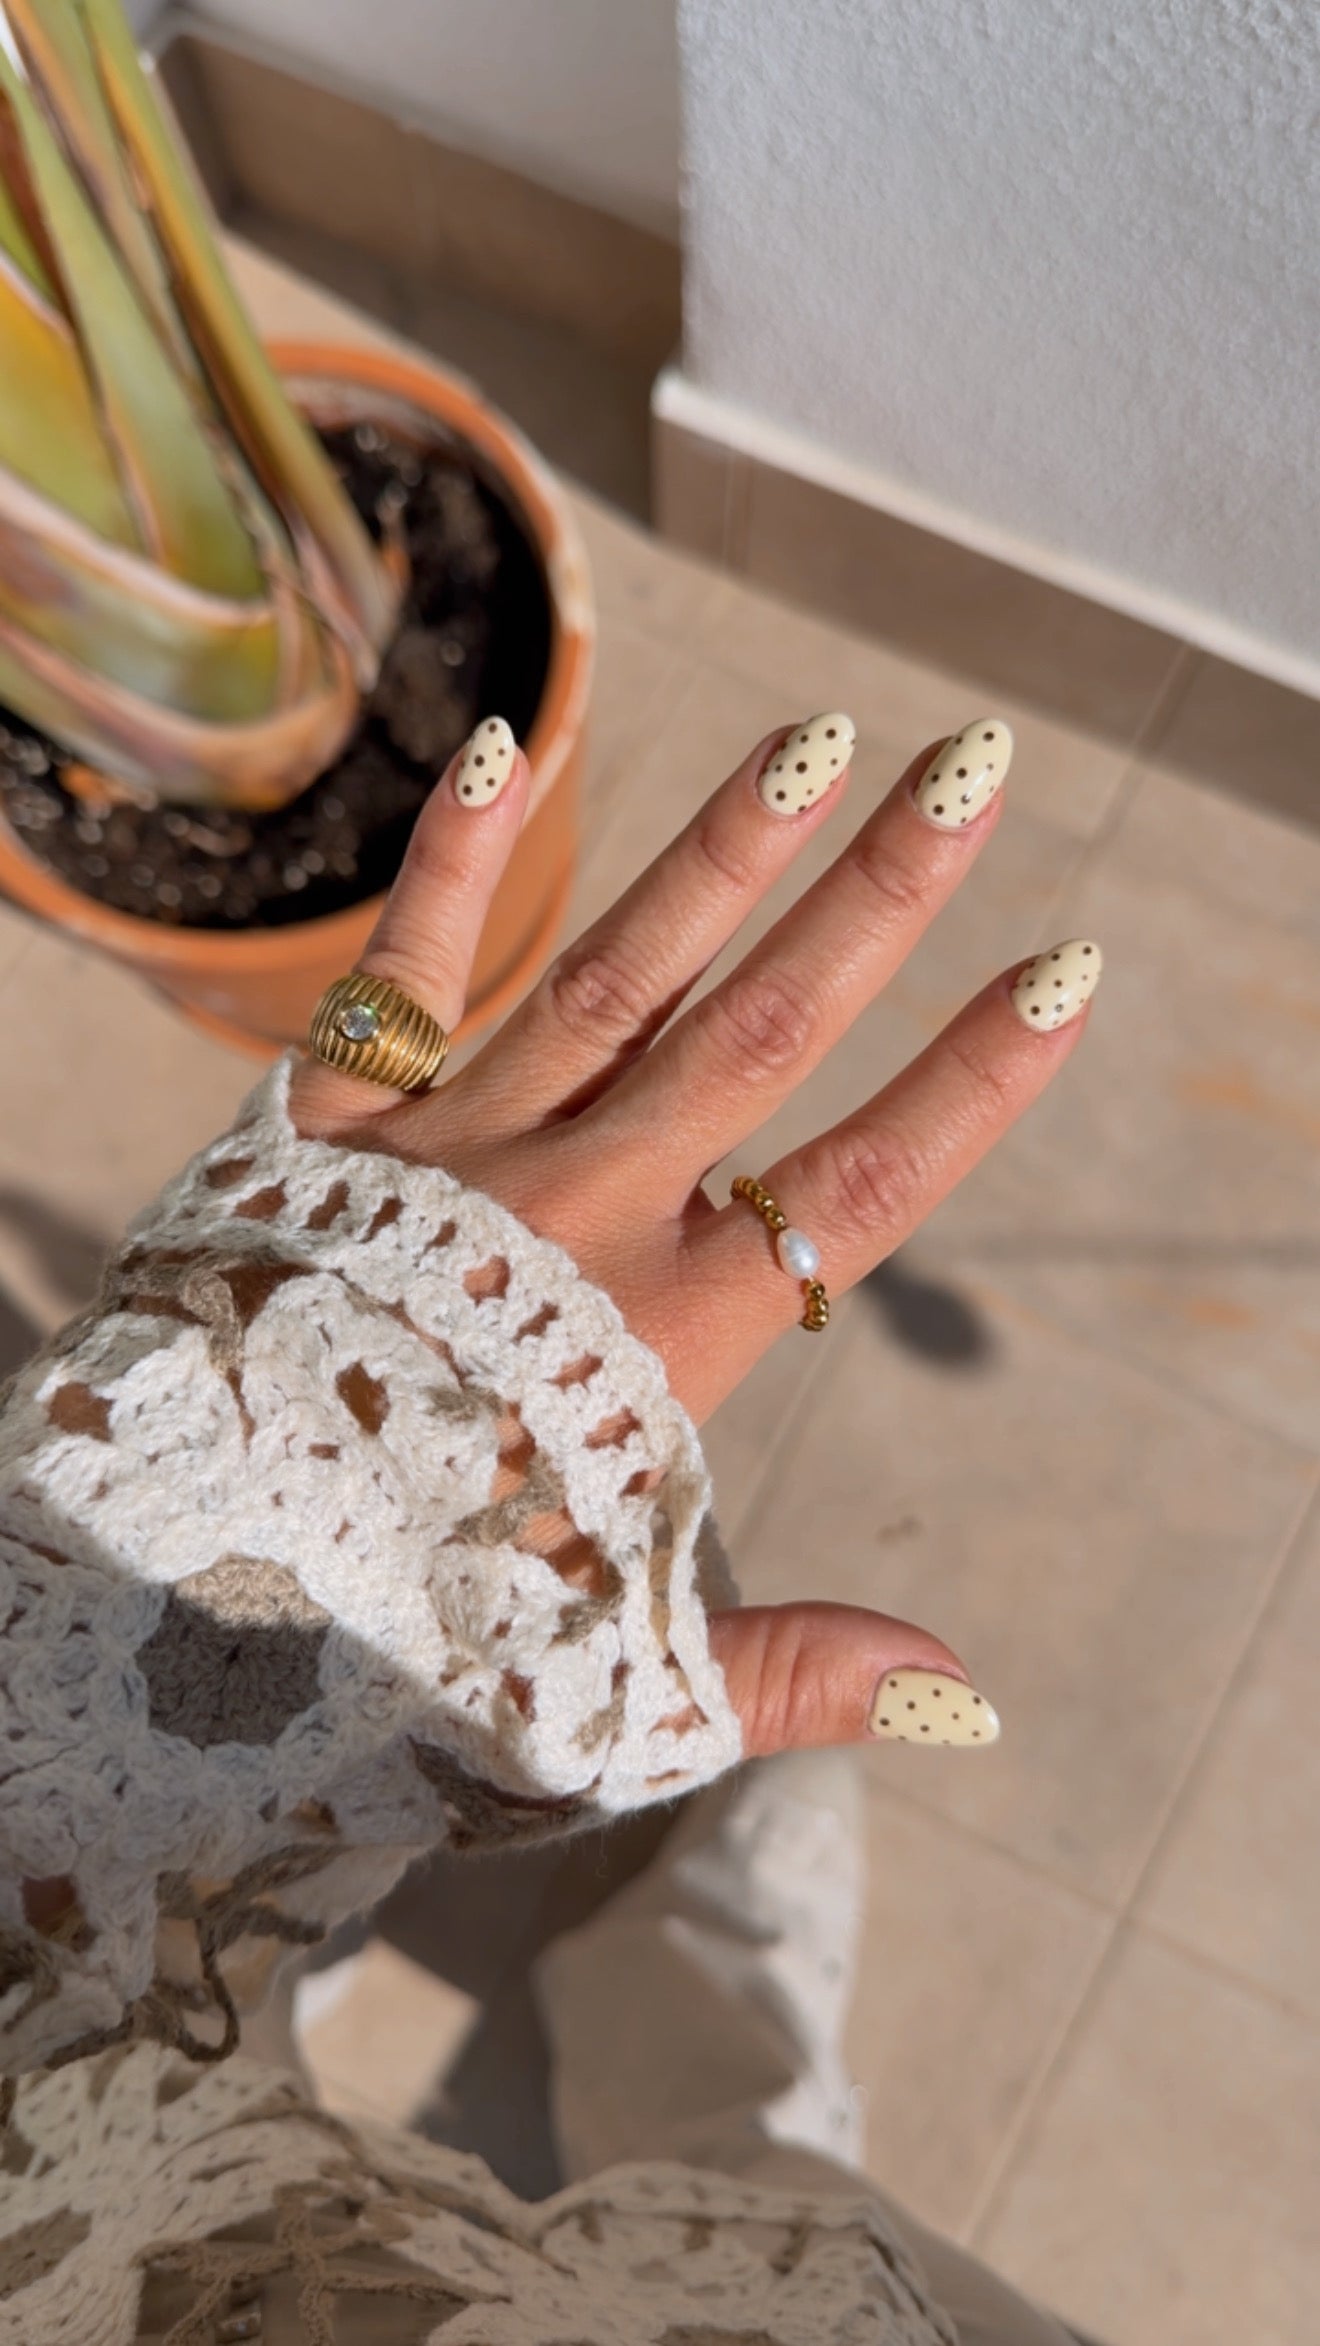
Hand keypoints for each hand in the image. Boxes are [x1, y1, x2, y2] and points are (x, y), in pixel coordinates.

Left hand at [291, 711, 1098, 1758]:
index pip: (855, 1190)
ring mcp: (447, 1157)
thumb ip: (784, 1666)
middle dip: (878, 897)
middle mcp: (566, 1219)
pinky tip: (510, 747)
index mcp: (653, 1346)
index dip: (969, 1081)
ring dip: (724, 854)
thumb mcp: (604, 1689)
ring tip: (817, 736)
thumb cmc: (391, 1650)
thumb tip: (959, 1687)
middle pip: (755, 1034)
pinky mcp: (330, 1129)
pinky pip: (404, 972)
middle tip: (973, 762)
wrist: (156, 1599)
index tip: (1065, 969)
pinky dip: (456, 865)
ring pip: (615, 977)